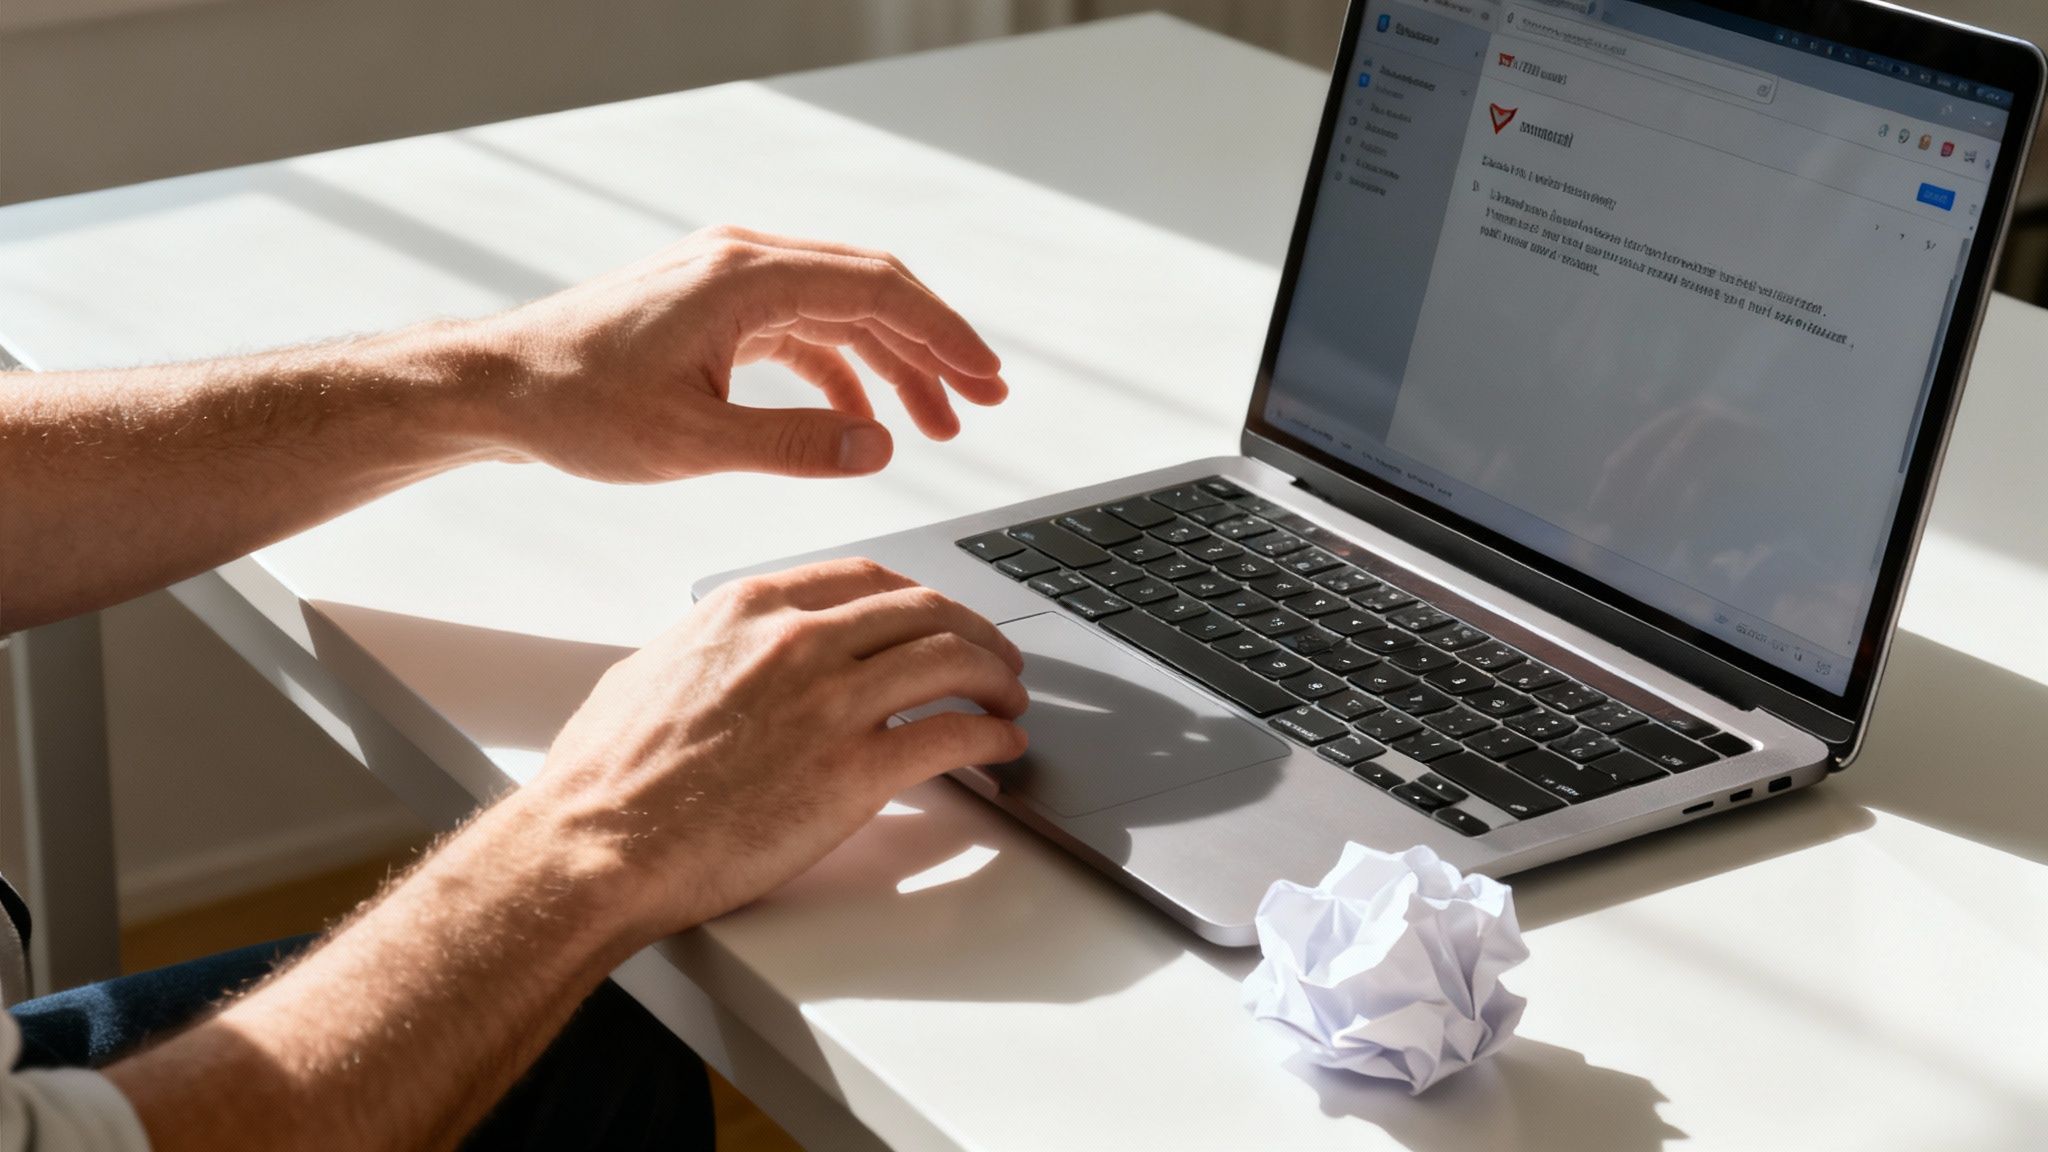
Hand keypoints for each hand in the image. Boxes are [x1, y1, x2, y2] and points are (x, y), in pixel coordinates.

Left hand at [469, 225, 1007, 481]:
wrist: (498, 390)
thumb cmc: (577, 408)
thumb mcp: (693, 441)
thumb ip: (796, 445)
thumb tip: (880, 446)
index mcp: (744, 278)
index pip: (876, 290)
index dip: (942, 335)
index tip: (987, 376)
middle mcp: (741, 262)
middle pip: (869, 291)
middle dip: (933, 345)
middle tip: (985, 397)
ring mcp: (726, 281)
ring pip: (839, 311)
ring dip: (893, 363)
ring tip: (939, 421)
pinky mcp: (712, 309)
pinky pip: (800, 329)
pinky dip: (842, 369)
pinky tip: (864, 418)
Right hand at [524, 558, 1028, 935]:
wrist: (596, 846)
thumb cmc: (606, 776)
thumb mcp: (650, 672)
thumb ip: (705, 648)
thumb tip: (724, 653)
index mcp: (749, 609)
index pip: (865, 577)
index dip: (917, 596)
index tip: (937, 616)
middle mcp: (798, 641)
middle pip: (923, 611)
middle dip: (974, 630)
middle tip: (996, 657)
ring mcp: (831, 703)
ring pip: (950, 661)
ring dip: (996, 678)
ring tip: (1010, 700)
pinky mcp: (854, 772)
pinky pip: (951, 736)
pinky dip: (991, 738)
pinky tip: (1000, 747)